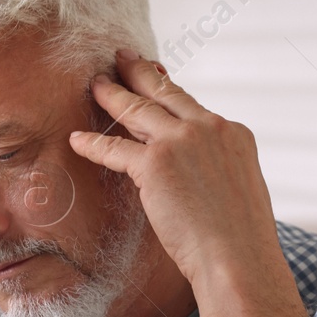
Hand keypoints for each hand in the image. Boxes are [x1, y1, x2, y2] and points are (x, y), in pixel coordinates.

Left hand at [68, 49, 283, 290]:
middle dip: (140, 73)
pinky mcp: (155, 164)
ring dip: (113, 95)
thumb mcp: (237, 189)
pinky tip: (77, 139)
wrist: (238, 258)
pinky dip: (92, 143)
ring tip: (95, 83)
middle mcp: (209, 128)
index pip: (192, 105)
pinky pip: (114, 148)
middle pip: (165, 93)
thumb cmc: (239, 239)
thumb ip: (215, 170)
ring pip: (138, 110)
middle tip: (121, 58)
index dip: (168, 91)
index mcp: (233, 133)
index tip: (155, 76)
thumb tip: (198, 176)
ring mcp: (182, 142)